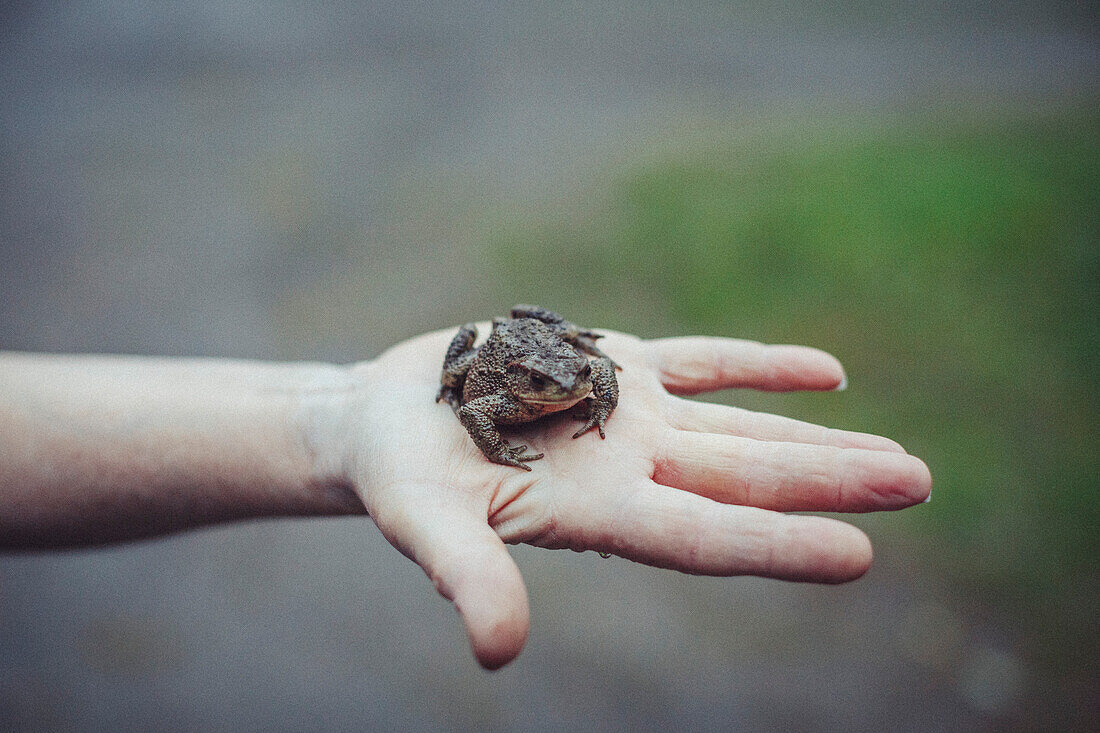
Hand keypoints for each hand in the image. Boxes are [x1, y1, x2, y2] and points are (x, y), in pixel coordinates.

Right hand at [332, 326, 931, 668]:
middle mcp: (631, 468)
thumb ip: (467, 576)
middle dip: (830, 483)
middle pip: (746, 479)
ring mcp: (632, 417)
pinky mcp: (617, 366)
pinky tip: (829, 375)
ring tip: (898, 457)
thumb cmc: (399, 477)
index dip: (775, 545)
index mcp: (595, 511)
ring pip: (741, 428)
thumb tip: (500, 653)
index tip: (859, 554)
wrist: (388, 419)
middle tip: (918, 484)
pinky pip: (705, 364)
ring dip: (818, 439)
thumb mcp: (423, 523)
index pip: (701, 535)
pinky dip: (763, 368)